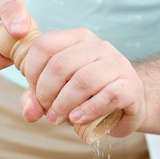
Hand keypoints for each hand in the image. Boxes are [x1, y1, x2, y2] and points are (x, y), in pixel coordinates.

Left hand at [20, 28, 146, 137]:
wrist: (127, 104)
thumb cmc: (85, 96)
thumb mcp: (54, 94)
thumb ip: (34, 99)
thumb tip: (29, 113)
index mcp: (76, 39)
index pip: (45, 44)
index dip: (32, 71)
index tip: (34, 90)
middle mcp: (98, 46)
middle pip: (61, 64)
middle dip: (46, 93)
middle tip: (46, 111)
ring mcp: (117, 64)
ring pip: (83, 80)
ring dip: (63, 104)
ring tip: (57, 119)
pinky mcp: (130, 86)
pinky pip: (108, 96)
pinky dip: (88, 110)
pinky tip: (77, 118)